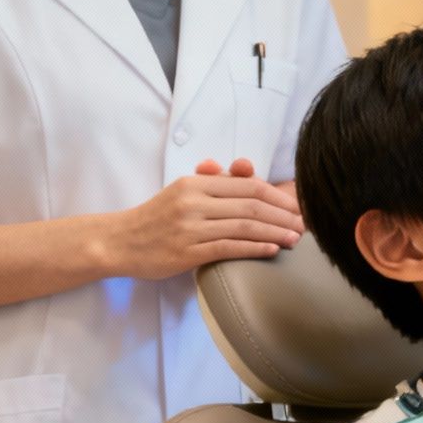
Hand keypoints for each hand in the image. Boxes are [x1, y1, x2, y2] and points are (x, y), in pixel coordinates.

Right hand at [106, 158, 304, 278]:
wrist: (118, 241)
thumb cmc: (156, 218)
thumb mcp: (182, 192)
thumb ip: (212, 183)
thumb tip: (244, 170)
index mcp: (196, 183)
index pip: (248, 185)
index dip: (277, 196)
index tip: (296, 206)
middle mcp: (194, 202)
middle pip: (252, 204)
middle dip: (283, 215)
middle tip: (304, 224)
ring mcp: (191, 228)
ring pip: (244, 226)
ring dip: (275, 233)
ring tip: (295, 239)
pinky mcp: (187, 253)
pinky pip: (229, 247)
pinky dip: (255, 248)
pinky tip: (272, 250)